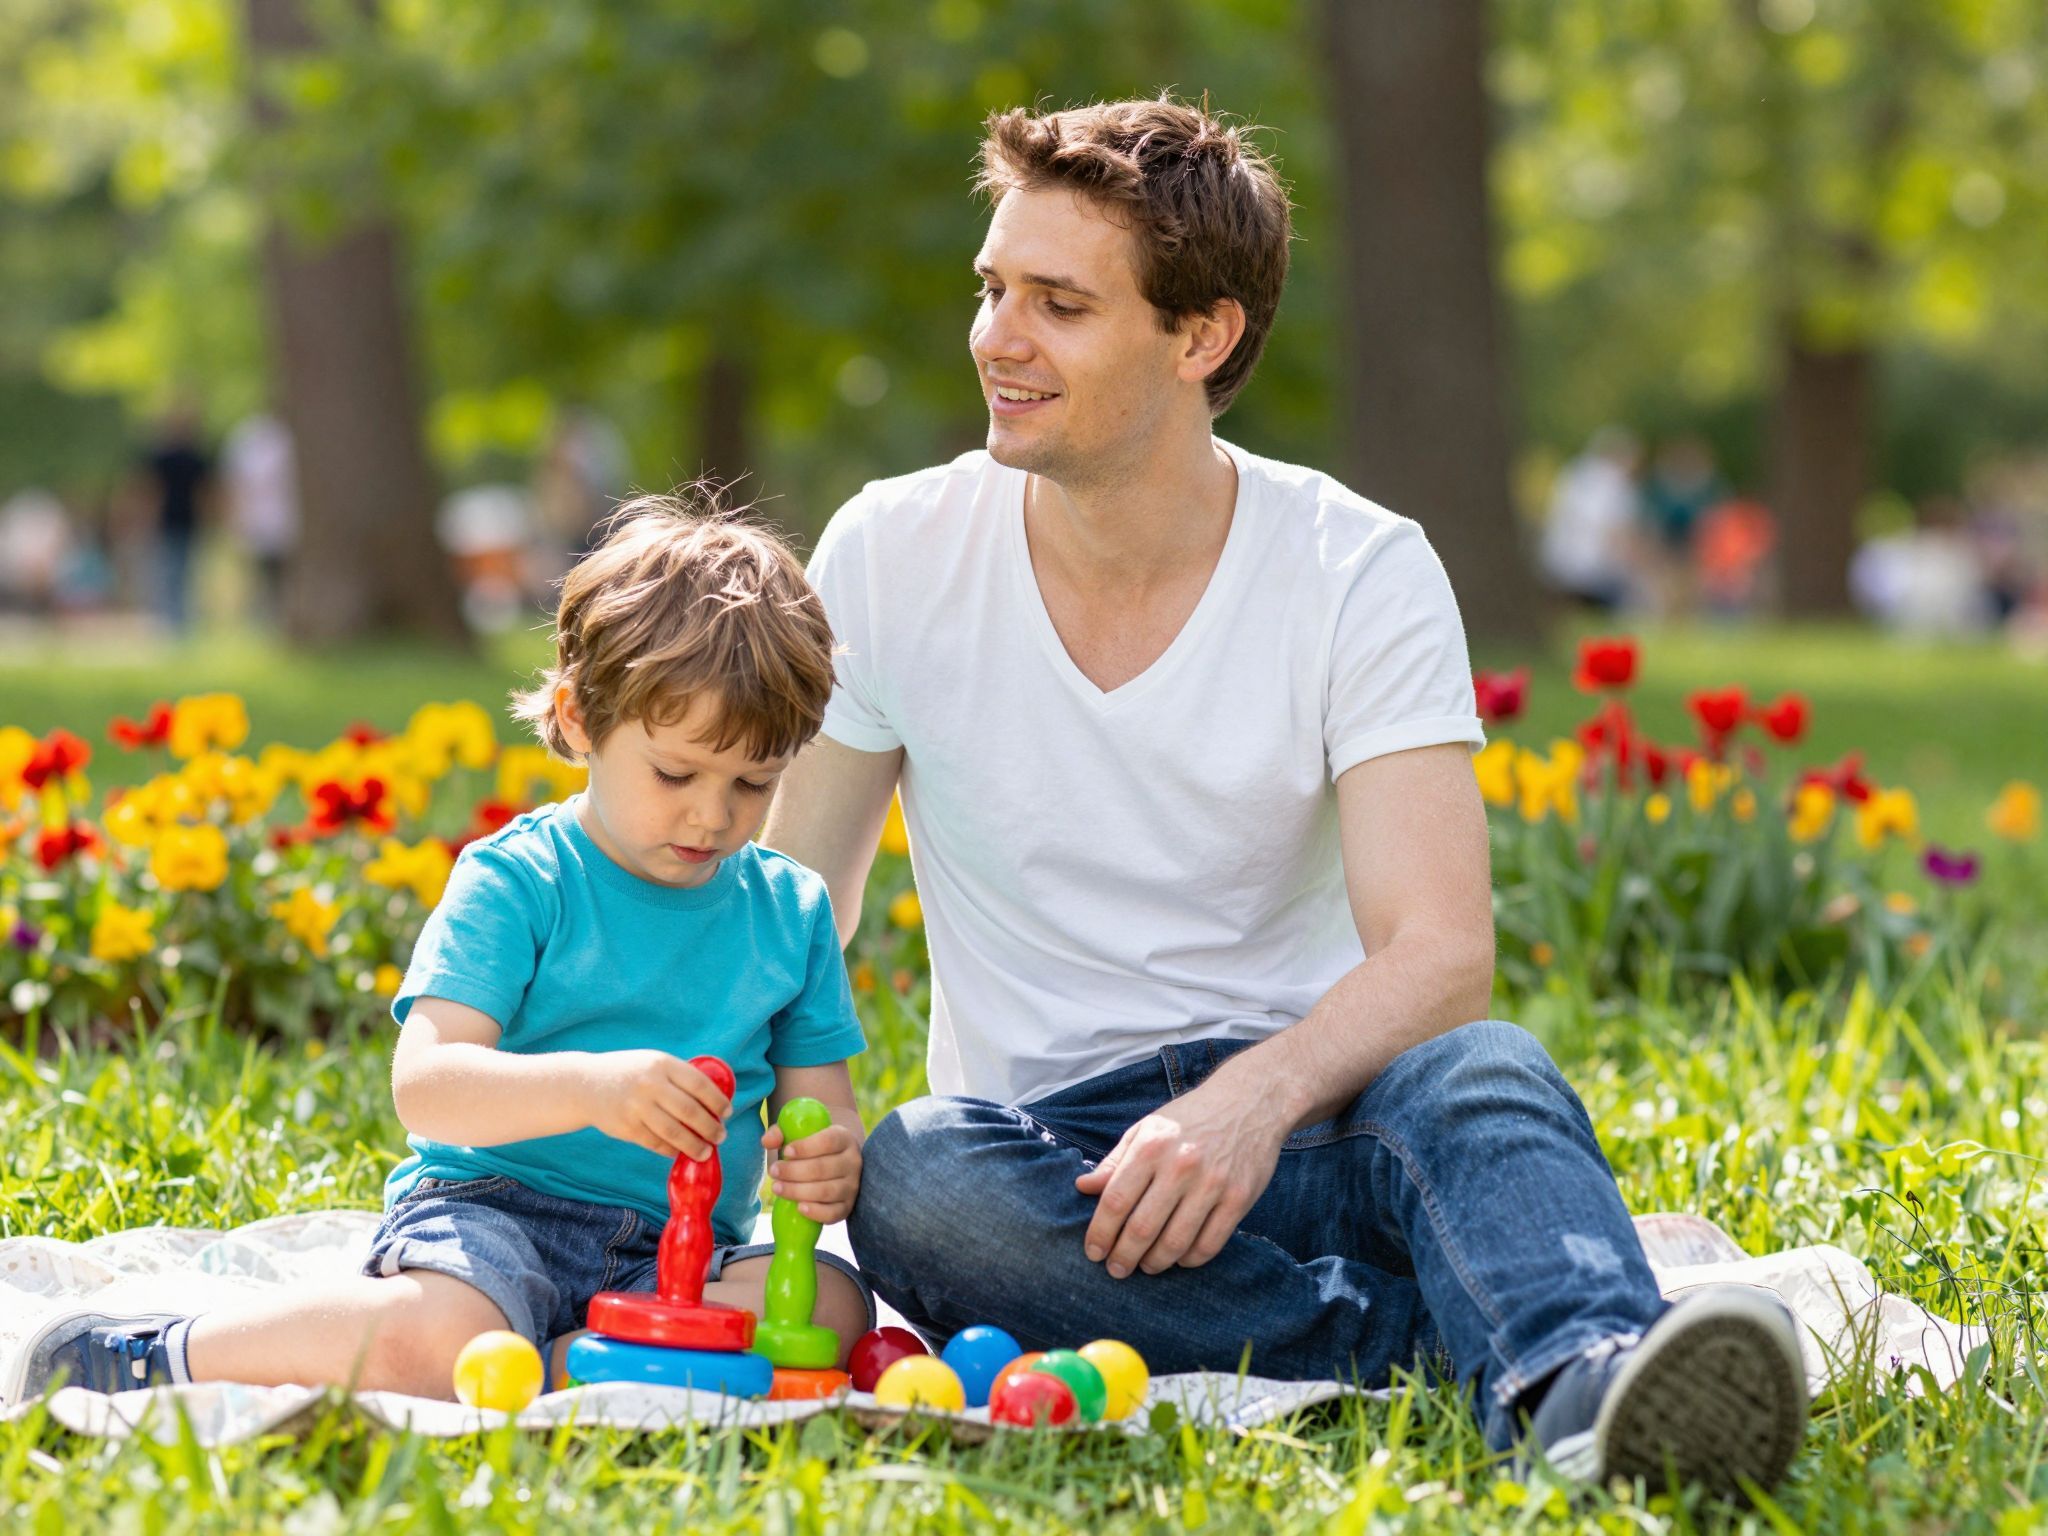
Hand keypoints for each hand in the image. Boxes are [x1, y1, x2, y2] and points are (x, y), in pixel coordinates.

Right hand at [580, 1050, 731, 1160]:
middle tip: (721, 1136)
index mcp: (662, 1064)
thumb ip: (679, 1077)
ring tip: (705, 1152)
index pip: (699, 1085)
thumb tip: (713, 1100)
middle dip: (711, 1128)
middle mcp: (650, 1085)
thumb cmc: (629, 1073)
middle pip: (690, 1112)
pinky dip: (671, 1150)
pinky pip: (656, 1143)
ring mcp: (637, 1108)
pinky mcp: (626, 1128)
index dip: (718, 1101)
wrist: (586, 1084)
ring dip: (694, 1145)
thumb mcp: (653, 1062)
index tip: (727, 1112)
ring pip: (675, 1133)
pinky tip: (679, 1152)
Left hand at [764, 1119, 861, 1224]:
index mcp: (843, 1139)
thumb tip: (767, 1142)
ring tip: (777, 1188)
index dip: (805, 1147)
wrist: (835, 1167)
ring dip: (798, 1191)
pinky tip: (799, 1207)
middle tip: (773, 1171)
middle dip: (794, 1171)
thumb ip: (781, 1133)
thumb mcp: (801, 1134)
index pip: (828, 1141)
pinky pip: (833, 1212)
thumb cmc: (813, 1149)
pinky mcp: (847, 1206)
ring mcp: (852, 1186)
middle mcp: (852, 1162)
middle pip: (823, 1168)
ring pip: (826, 1191)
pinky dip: (816, 1212)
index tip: (785, 1152)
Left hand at [1074, 1074, 1289, 1277]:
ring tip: (1146, 1266)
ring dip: (1155, 1263)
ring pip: (1176, 1243)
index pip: (1116, 1201)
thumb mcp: (1147, 1128)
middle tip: (1116, 1270)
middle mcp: (1181, 1165)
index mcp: (1151, 1146)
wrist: (1249, 1102)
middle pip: (1142, 1228)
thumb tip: (1083, 1187)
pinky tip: (1179, 1258)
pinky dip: (1190, 1260)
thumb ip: (1115, 1160)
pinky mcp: (1239, 1198)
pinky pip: (1210, 1244)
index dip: (1100, 1233)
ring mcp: (1213, 1184)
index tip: (1094, 1252)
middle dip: (1123, 1257)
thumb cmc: (1191, 1117)